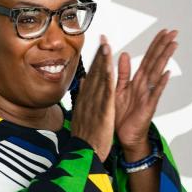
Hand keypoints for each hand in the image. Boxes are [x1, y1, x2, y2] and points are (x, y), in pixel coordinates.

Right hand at [71, 36, 114, 160]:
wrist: (84, 152)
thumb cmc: (84, 136)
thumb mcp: (81, 113)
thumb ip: (83, 95)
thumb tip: (83, 80)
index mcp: (85, 99)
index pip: (91, 76)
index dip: (96, 60)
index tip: (100, 46)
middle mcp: (88, 98)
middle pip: (94, 73)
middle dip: (99, 55)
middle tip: (103, 38)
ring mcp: (95, 103)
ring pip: (100, 79)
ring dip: (103, 61)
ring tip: (106, 45)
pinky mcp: (103, 110)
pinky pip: (106, 91)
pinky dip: (108, 77)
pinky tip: (110, 67)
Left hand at [115, 29, 176, 159]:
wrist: (123, 136)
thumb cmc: (121, 115)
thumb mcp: (118, 90)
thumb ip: (122, 74)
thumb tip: (124, 55)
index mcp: (136, 81)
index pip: (148, 59)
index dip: (155, 45)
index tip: (163, 32)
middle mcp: (144, 86)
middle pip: (155, 62)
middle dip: (164, 47)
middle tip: (174, 32)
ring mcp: (147, 95)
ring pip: (157, 73)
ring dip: (165, 59)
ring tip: (173, 45)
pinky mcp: (148, 106)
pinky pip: (154, 93)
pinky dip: (160, 83)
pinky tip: (167, 73)